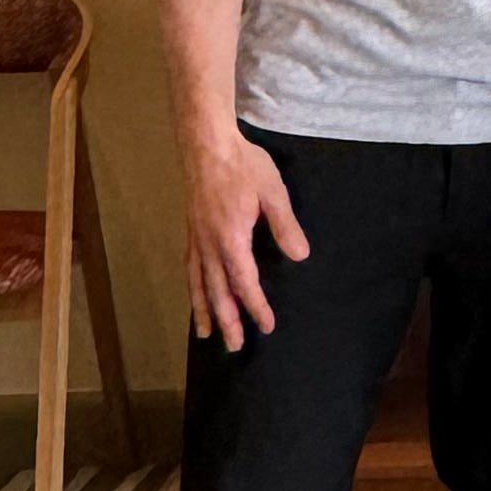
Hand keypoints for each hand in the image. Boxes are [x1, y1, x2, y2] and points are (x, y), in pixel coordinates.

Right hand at [180, 125, 305, 349]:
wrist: (207, 144)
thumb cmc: (243, 165)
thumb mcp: (272, 192)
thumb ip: (285, 226)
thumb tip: (300, 256)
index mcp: (231, 239)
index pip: (245, 282)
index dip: (256, 306)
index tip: (266, 326)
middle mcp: (210, 244)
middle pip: (218, 291)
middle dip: (228, 320)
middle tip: (234, 347)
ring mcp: (197, 238)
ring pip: (199, 283)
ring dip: (204, 310)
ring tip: (206, 334)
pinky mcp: (191, 229)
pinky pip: (190, 267)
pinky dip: (192, 287)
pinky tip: (195, 294)